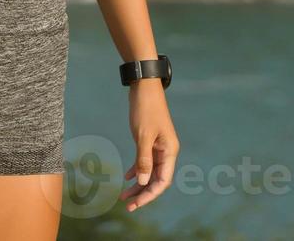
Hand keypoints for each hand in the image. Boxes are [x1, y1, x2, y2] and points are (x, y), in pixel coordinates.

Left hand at [121, 80, 177, 211]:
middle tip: (127, 205)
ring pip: (149, 171)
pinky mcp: (150, 141)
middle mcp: (166, 151)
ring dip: (138, 184)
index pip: (162, 181)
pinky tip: (127, 177)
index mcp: (169, 151)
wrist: (144, 87)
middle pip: (156, 179)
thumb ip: (143, 159)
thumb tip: (142, 181)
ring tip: (124, 196)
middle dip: (142, 193)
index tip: (136, 204)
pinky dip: (137, 169)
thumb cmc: (145, 109)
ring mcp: (158, 146)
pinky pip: (145, 161)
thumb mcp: (143, 135)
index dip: (150, 194)